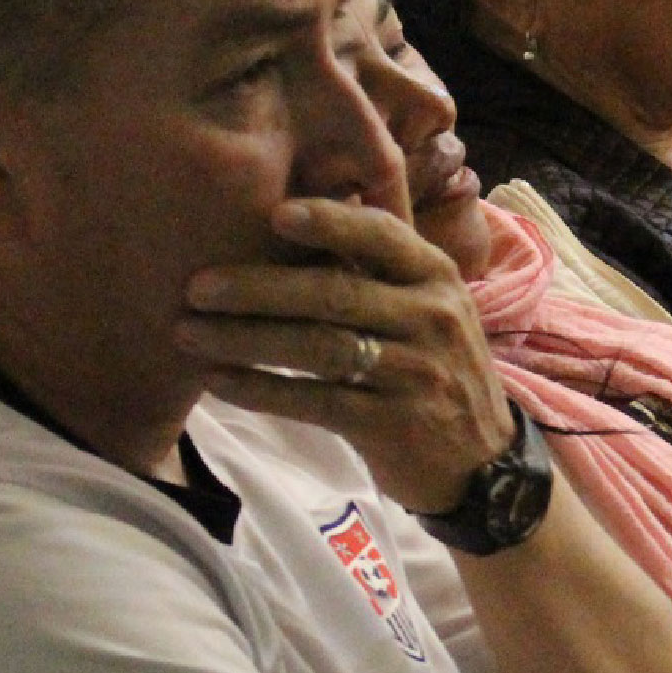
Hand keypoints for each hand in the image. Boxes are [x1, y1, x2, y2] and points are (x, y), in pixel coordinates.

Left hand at [176, 198, 512, 513]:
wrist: (483, 460)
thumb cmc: (436, 367)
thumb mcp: (428, 308)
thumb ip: (378, 272)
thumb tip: (292, 219)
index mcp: (437, 276)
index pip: (382, 236)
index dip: (329, 221)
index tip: (273, 213)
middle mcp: (432, 317)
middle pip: (335, 293)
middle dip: (258, 287)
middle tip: (196, 285)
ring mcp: (415, 372)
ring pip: (319, 348)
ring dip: (245, 340)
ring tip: (188, 332)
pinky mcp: (393, 423)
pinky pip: (315, 402)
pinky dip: (261, 391)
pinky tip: (218, 382)